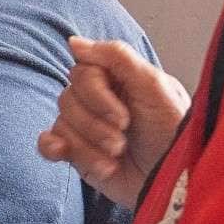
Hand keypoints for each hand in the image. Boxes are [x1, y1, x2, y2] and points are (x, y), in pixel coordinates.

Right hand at [38, 36, 189, 208]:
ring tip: (116, 157)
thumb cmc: (174, 133)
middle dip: (95, 124)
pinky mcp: (78, 153)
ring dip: (88, 144)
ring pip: (61, 122)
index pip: (83, 71)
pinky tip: (64, 153)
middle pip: (68, 97)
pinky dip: (53, 147)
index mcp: (118, 78)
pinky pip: (48, 143)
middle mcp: (99, 99)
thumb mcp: (155, 87)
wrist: (175, 182)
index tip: (123, 118)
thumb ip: (117, 57)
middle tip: (122, 140)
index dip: (97, 94)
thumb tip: (74, 42)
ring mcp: (87, 127)